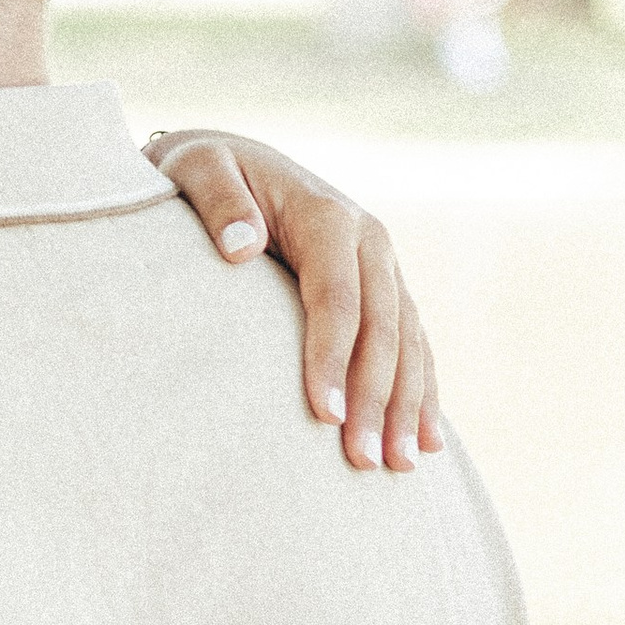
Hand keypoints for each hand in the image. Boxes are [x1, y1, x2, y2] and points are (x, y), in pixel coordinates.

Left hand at [147, 131, 440, 471]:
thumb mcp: (198, 169)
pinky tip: (425, 440)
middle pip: (381, 330)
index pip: (337, 298)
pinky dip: (421, 392)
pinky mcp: (385, 288)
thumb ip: (218, 202)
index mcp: (328, 215)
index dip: (333, 357)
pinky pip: (412, 344)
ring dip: (405, 407)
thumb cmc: (206, 170)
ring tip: (397, 466)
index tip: (322, 414)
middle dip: (375, 399)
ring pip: (407, 344)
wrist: (233, 159)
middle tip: (362, 460)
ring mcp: (383, 265)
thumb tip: (241, 247)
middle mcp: (369, 240)